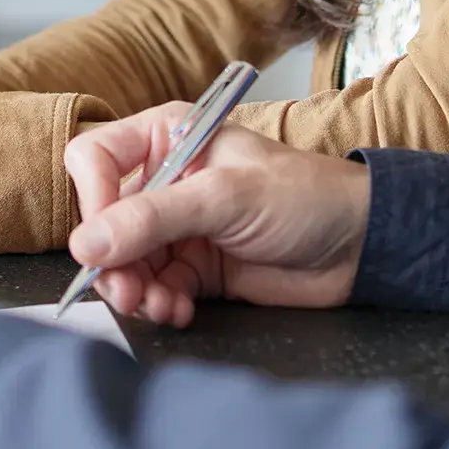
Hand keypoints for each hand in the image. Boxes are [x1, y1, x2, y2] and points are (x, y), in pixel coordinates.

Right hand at [64, 101, 370, 327]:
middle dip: (113, 260)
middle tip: (129, 291)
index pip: (96, 160)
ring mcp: (178, 226)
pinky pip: (154, 287)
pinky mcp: (195, 267)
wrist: (361, 245)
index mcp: (168, 137)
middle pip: (104, 221)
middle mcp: (165, 179)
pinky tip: (179, 310)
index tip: (105, 240)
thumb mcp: (225, 197)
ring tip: (160, 306)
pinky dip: (159, 303)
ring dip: (135, 288)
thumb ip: (154, 218)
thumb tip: (87, 244)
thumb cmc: (305, 196)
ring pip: (125, 261)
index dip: (93, 200)